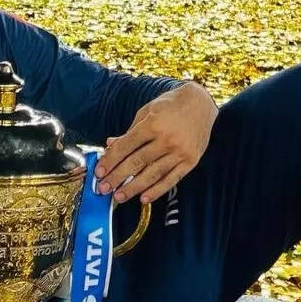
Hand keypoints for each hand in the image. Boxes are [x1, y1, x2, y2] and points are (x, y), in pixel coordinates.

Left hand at [95, 82, 216, 203]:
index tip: (99, 172)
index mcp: (153, 124)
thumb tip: (110, 146)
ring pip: (153, 174)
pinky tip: (144, 198)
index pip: (126, 147)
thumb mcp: (146, 112)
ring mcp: (180, 152)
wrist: (201, 103)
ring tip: (119, 196)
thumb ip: (129, 132)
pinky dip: (157, 190)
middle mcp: (167, 139)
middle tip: (103, 188)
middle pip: (137, 162)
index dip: (111, 161)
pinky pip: (171, 179)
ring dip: (133, 188)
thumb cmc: (171, 106)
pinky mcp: (190, 161)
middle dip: (117, 177)